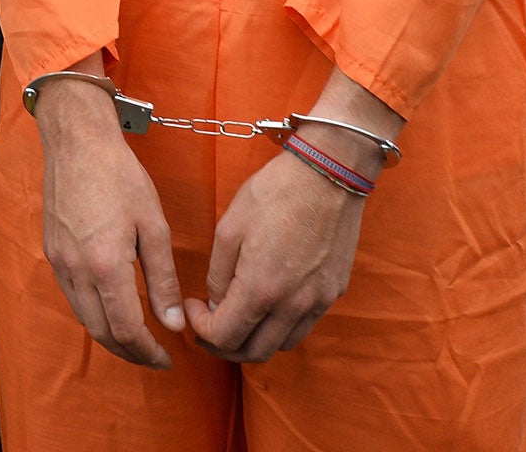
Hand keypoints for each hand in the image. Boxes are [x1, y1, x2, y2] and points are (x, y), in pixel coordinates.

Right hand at [36, 77, 186, 368]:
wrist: (77, 143)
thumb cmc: (120, 177)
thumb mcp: (154, 226)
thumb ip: (162, 278)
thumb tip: (172, 323)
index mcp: (106, 266)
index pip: (126, 329)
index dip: (148, 352)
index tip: (166, 358)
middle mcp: (77, 271)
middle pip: (101, 332)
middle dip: (130, 352)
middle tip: (154, 357)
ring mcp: (60, 262)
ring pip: (84, 318)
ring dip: (110, 336)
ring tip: (137, 338)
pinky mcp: (51, 252)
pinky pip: (72, 297)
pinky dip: (93, 314)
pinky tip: (112, 307)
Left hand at [184, 147, 364, 361]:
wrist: (329, 175)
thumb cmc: (275, 193)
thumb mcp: (230, 228)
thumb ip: (219, 274)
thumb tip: (216, 302)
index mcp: (262, 289)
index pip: (225, 336)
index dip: (200, 329)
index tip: (192, 308)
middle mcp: (293, 305)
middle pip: (254, 352)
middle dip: (223, 344)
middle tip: (207, 323)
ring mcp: (318, 302)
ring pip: (281, 345)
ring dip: (253, 340)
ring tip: (235, 316)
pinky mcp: (333, 292)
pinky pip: (303, 327)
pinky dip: (279, 328)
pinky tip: (265, 304)